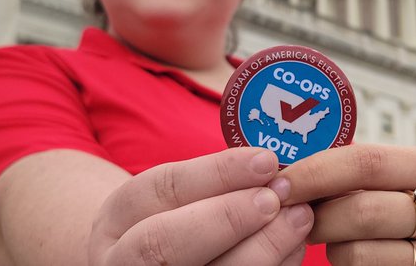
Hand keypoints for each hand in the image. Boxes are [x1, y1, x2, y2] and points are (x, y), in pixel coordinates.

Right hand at [87, 147, 312, 264]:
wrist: (147, 264)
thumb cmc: (173, 222)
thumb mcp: (174, 198)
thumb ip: (214, 183)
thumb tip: (271, 166)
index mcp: (117, 219)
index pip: (160, 190)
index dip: (216, 173)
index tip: (265, 160)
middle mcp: (121, 262)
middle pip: (164, 243)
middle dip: (227, 217)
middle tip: (275, 198)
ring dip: (261, 248)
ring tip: (298, 219)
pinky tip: (293, 248)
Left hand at [276, 144, 415, 264]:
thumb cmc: (414, 203)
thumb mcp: (402, 176)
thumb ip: (358, 168)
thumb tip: (288, 169)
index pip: (366, 163)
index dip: (315, 172)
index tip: (280, 182)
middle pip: (361, 211)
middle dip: (316, 215)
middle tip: (292, 215)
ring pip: (358, 253)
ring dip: (328, 245)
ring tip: (326, 234)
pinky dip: (344, 264)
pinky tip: (347, 252)